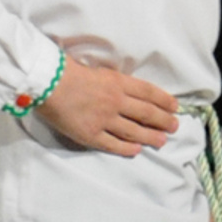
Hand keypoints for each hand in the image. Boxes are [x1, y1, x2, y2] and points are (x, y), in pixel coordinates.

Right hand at [41, 62, 179, 155]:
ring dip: (151, 136)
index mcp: (118, 83)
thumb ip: (116, 81)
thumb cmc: (68, 71)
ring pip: (134, 131)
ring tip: (162, 140)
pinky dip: (127, 148)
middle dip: (164, 120)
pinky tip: (136, 150)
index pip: (149, 93)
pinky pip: (113, 144)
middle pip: (146, 113)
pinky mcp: (90, 134)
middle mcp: (116, 102)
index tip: (174, 107)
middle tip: (174, 126)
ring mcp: (104, 120)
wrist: (47, 83)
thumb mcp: (100, 70)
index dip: (164, 101)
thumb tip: (130, 92)